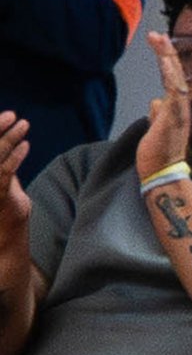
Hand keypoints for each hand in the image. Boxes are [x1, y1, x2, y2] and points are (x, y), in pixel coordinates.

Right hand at [0, 111, 30, 226]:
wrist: (4, 239)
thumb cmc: (5, 209)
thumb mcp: (3, 181)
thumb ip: (3, 162)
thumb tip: (9, 141)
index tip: (6, 116)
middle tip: (12, 115)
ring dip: (9, 138)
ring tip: (23, 124)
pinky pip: (5, 171)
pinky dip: (16, 157)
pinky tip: (26, 145)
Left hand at [136, 32, 191, 182]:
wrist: (162, 174)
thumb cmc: (159, 156)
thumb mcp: (156, 129)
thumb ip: (157, 114)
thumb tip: (155, 102)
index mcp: (176, 110)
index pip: (173, 80)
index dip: (167, 62)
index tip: (159, 44)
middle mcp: (181, 108)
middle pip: (177, 74)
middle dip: (167, 53)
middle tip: (157, 35)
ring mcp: (179, 111)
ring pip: (175, 78)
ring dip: (167, 57)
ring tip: (159, 39)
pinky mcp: (174, 116)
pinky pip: (175, 90)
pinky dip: (171, 73)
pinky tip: (165, 58)